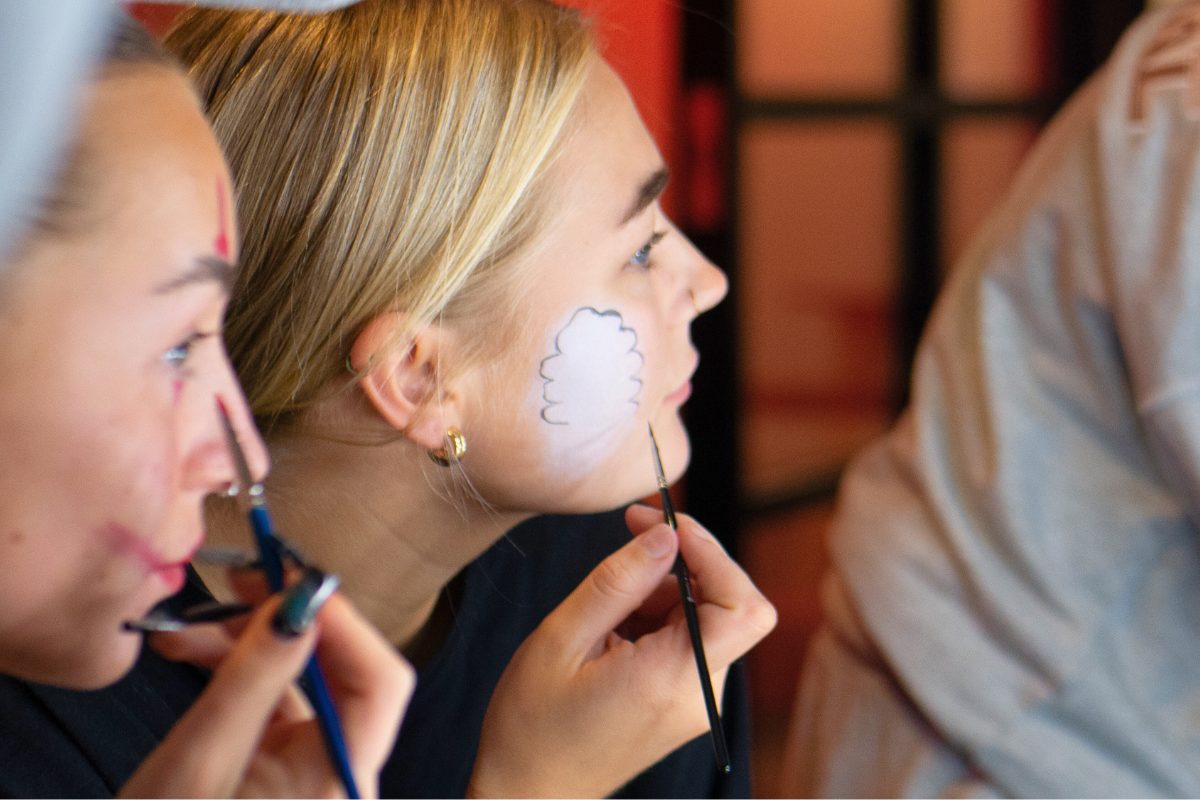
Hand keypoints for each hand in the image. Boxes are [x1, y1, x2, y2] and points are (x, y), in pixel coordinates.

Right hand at [119, 575, 413, 798]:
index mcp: (339, 782)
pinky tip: (198, 653)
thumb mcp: (200, 761)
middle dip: (289, 622)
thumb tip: (297, 601)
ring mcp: (314, 776)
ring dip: (252, 644)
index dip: (342, 621)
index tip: (291, 579)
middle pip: (342, 674)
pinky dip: (242, 674)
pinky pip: (277, 706)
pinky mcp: (285, 773)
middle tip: (241, 579)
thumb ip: (254, 677)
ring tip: (192, 628)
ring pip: (304, 684)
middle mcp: (341, 778)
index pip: (380, 682)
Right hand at [468, 506, 775, 797]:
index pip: (744, 606)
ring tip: (602, 609)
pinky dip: (658, 618)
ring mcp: (696, 704)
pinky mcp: (685, 705)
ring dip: (663, 592)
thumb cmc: (532, 724)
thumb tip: (666, 534)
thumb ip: (618, 582)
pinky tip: (612, 629)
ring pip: (707, 618)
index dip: (714, 554)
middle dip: (682, 565)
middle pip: (728, 605)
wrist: (527, 793)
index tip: (667, 525)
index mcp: (674, 680)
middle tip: (630, 536)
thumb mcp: (562, 638)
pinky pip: (690, 641)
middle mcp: (700, 695)